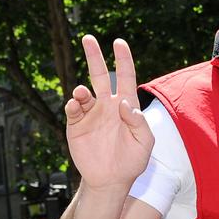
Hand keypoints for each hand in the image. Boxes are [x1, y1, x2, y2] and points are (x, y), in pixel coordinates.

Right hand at [65, 35, 153, 191]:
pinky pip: (73, 109)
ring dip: (82, 90)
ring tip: (82, 93)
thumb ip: (139, 123)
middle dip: (94, 56)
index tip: (119, 42)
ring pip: (83, 92)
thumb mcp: (145, 143)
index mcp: (126, 106)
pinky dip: (73, 104)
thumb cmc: (132, 161)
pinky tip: (76, 106)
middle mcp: (107, 106)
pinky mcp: (76, 125)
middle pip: (100, 76)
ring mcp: (91, 114)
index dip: (123, 60)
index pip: (126, 77)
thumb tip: (124, 103)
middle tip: (88, 38)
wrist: (111, 180)